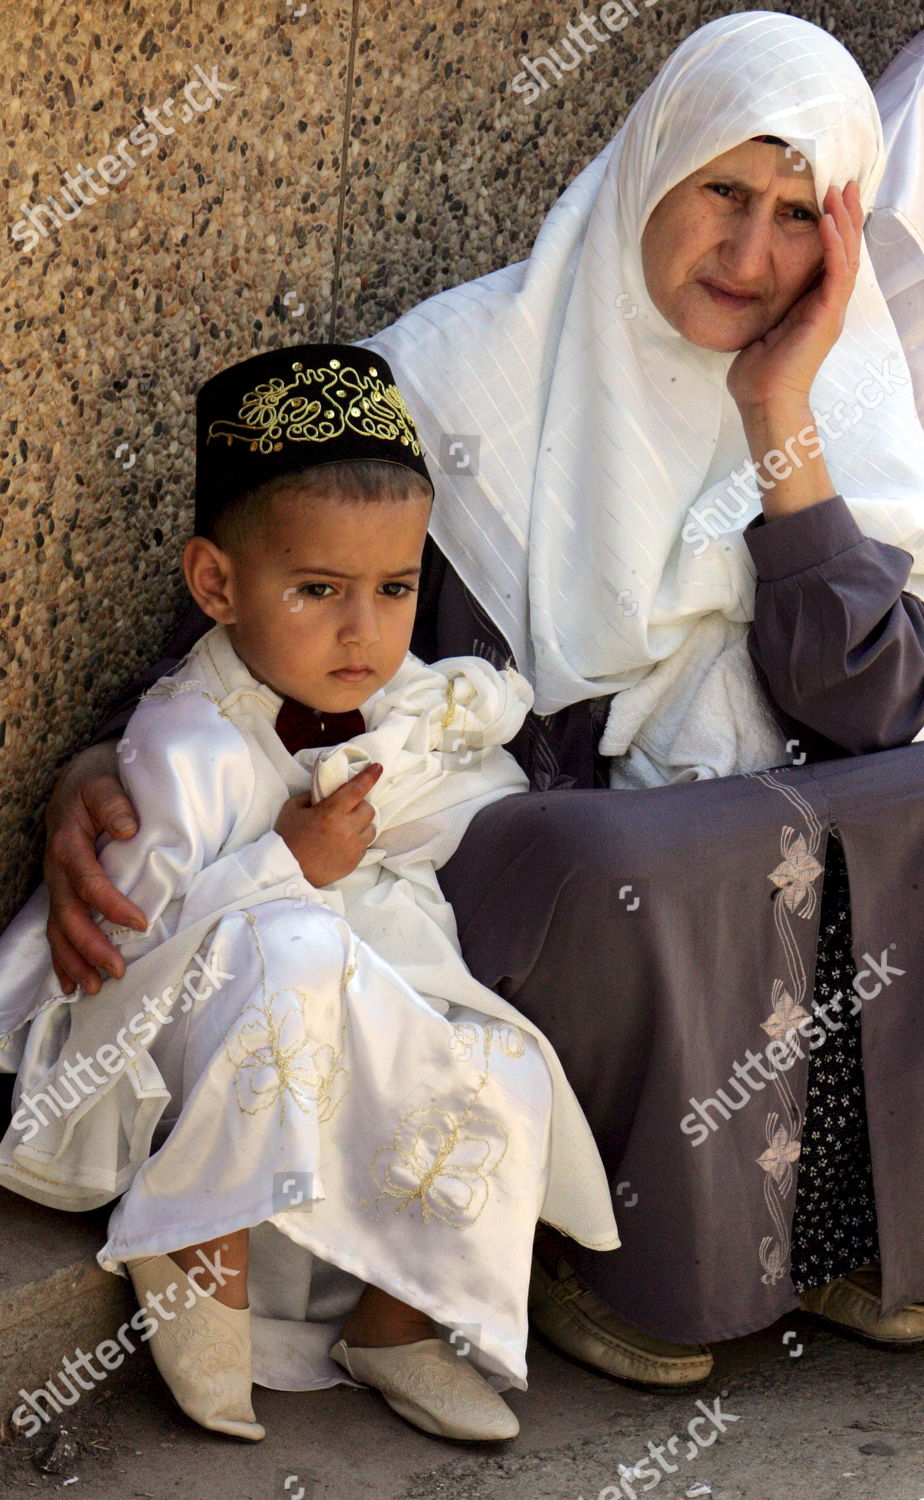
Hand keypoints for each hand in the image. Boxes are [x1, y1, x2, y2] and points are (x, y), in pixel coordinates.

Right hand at [43, 741, 147, 995]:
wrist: (79, 781)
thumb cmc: (99, 784)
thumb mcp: (106, 784)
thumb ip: (114, 803)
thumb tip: (129, 827)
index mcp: (69, 844)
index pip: (89, 881)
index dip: (111, 905)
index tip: (140, 922)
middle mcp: (57, 869)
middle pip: (68, 915)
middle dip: (90, 947)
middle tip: (117, 971)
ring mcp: (57, 884)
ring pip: (57, 929)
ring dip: (74, 961)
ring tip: (92, 989)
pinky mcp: (62, 892)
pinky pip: (56, 929)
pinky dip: (62, 958)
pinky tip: (72, 983)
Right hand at [274, 763, 382, 886]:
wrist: (286, 870)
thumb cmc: (287, 837)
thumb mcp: (293, 808)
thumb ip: (313, 796)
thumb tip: (327, 791)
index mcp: (331, 812)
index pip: (357, 789)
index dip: (369, 777)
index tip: (378, 768)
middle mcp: (347, 829)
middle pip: (369, 810)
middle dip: (360, 806)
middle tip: (346, 809)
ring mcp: (353, 847)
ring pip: (371, 828)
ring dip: (362, 824)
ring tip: (346, 827)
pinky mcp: (354, 862)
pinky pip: (365, 845)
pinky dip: (357, 840)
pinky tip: (342, 842)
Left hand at [727, 180, 862, 412]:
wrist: (764, 401)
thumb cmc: (758, 372)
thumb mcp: (763, 327)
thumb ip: (768, 305)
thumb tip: (751, 287)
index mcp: (816, 308)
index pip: (832, 259)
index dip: (834, 229)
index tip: (830, 199)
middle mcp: (829, 307)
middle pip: (846, 252)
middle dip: (846, 216)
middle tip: (844, 183)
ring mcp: (831, 312)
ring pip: (846, 257)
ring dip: (844, 223)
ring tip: (839, 192)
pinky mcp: (826, 318)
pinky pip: (834, 274)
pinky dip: (832, 247)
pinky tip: (828, 223)